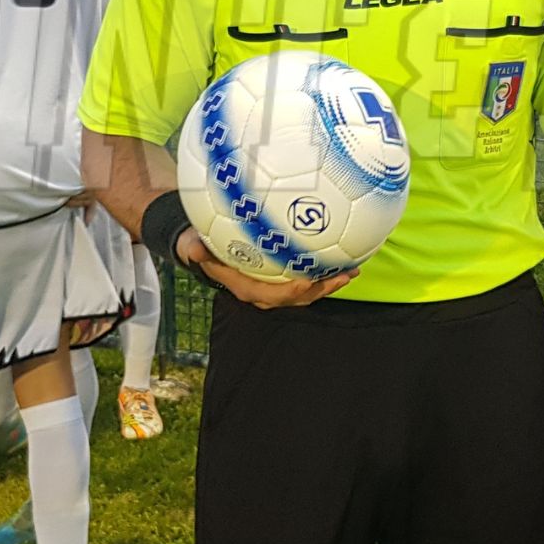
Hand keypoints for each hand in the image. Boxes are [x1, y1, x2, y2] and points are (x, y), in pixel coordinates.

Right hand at [177, 228, 354, 308]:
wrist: (206, 250)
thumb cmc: (202, 246)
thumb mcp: (193, 245)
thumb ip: (194, 249)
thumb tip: (192, 247)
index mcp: (247, 289)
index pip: (273, 295)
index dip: (292, 292)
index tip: (308, 280)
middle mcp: (265, 293)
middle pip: (299, 298)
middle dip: (323, 289)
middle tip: (344, 274)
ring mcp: (276, 287)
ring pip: (308, 291)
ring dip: (330, 282)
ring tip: (352, 269)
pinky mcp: (283, 278)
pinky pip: (307, 278)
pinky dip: (325, 270)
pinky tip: (341, 256)